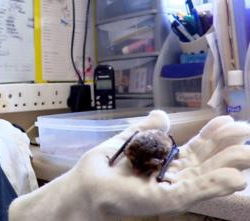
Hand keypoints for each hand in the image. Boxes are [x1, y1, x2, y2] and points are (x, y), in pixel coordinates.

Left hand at [9, 110, 249, 220]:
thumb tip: (161, 113)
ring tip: (248, 153)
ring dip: (227, 166)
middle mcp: (170, 178)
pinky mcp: (164, 202)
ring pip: (204, 178)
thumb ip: (145, 130)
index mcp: (164, 164)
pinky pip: (193, 193)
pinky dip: (214, 186)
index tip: (228, 119)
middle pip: (204, 161)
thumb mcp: (126, 142)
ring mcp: (169, 191)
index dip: (211, 135)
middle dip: (226, 147)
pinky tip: (235, 177)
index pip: (194, 148)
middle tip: (247, 130)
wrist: (82, 187)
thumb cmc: (101, 169)